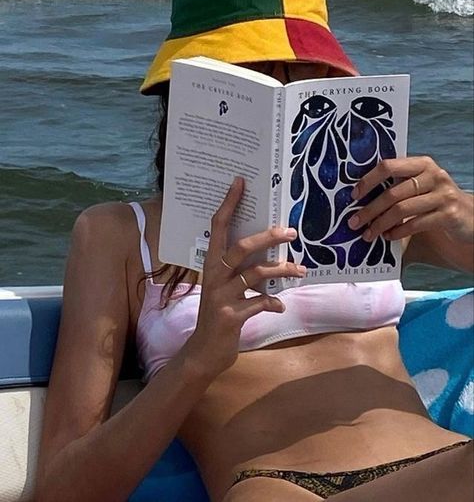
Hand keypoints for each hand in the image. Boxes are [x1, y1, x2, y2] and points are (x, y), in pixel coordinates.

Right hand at [184, 177, 305, 377]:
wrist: (203, 352)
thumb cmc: (218, 314)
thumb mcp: (223, 288)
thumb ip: (239, 271)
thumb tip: (269, 252)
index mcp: (210, 264)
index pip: (218, 227)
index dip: (229, 204)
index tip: (240, 182)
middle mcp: (213, 276)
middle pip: (241, 248)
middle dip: (267, 237)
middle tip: (291, 232)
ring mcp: (221, 297)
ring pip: (256, 274)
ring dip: (282, 271)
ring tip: (300, 270)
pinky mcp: (232, 316)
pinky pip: (260, 303)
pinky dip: (273, 303)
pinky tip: (280, 305)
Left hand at [348, 156, 473, 243]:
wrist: (470, 217)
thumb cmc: (434, 201)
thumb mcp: (418, 187)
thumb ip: (396, 186)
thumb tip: (359, 198)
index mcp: (421, 164)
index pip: (388, 166)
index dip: (368, 180)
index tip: (353, 196)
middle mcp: (433, 175)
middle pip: (392, 192)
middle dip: (369, 210)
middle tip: (354, 223)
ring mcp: (443, 194)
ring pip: (402, 210)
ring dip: (380, 224)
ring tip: (368, 234)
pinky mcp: (449, 214)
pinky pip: (416, 224)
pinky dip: (398, 232)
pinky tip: (388, 237)